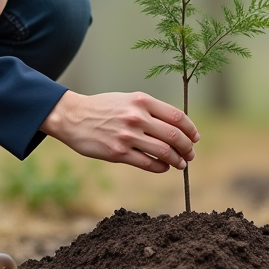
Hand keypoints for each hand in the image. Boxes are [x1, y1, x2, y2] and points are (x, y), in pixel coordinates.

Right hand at [39, 91, 199, 172]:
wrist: (73, 117)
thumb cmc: (104, 108)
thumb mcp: (128, 100)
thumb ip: (150, 110)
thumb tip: (176, 126)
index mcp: (141, 101)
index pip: (177, 117)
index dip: (191, 130)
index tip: (195, 138)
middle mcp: (137, 117)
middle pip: (174, 136)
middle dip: (187, 148)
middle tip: (191, 154)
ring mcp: (128, 136)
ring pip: (164, 152)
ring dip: (178, 160)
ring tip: (181, 164)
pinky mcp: (118, 153)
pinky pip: (148, 163)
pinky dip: (161, 167)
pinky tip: (164, 168)